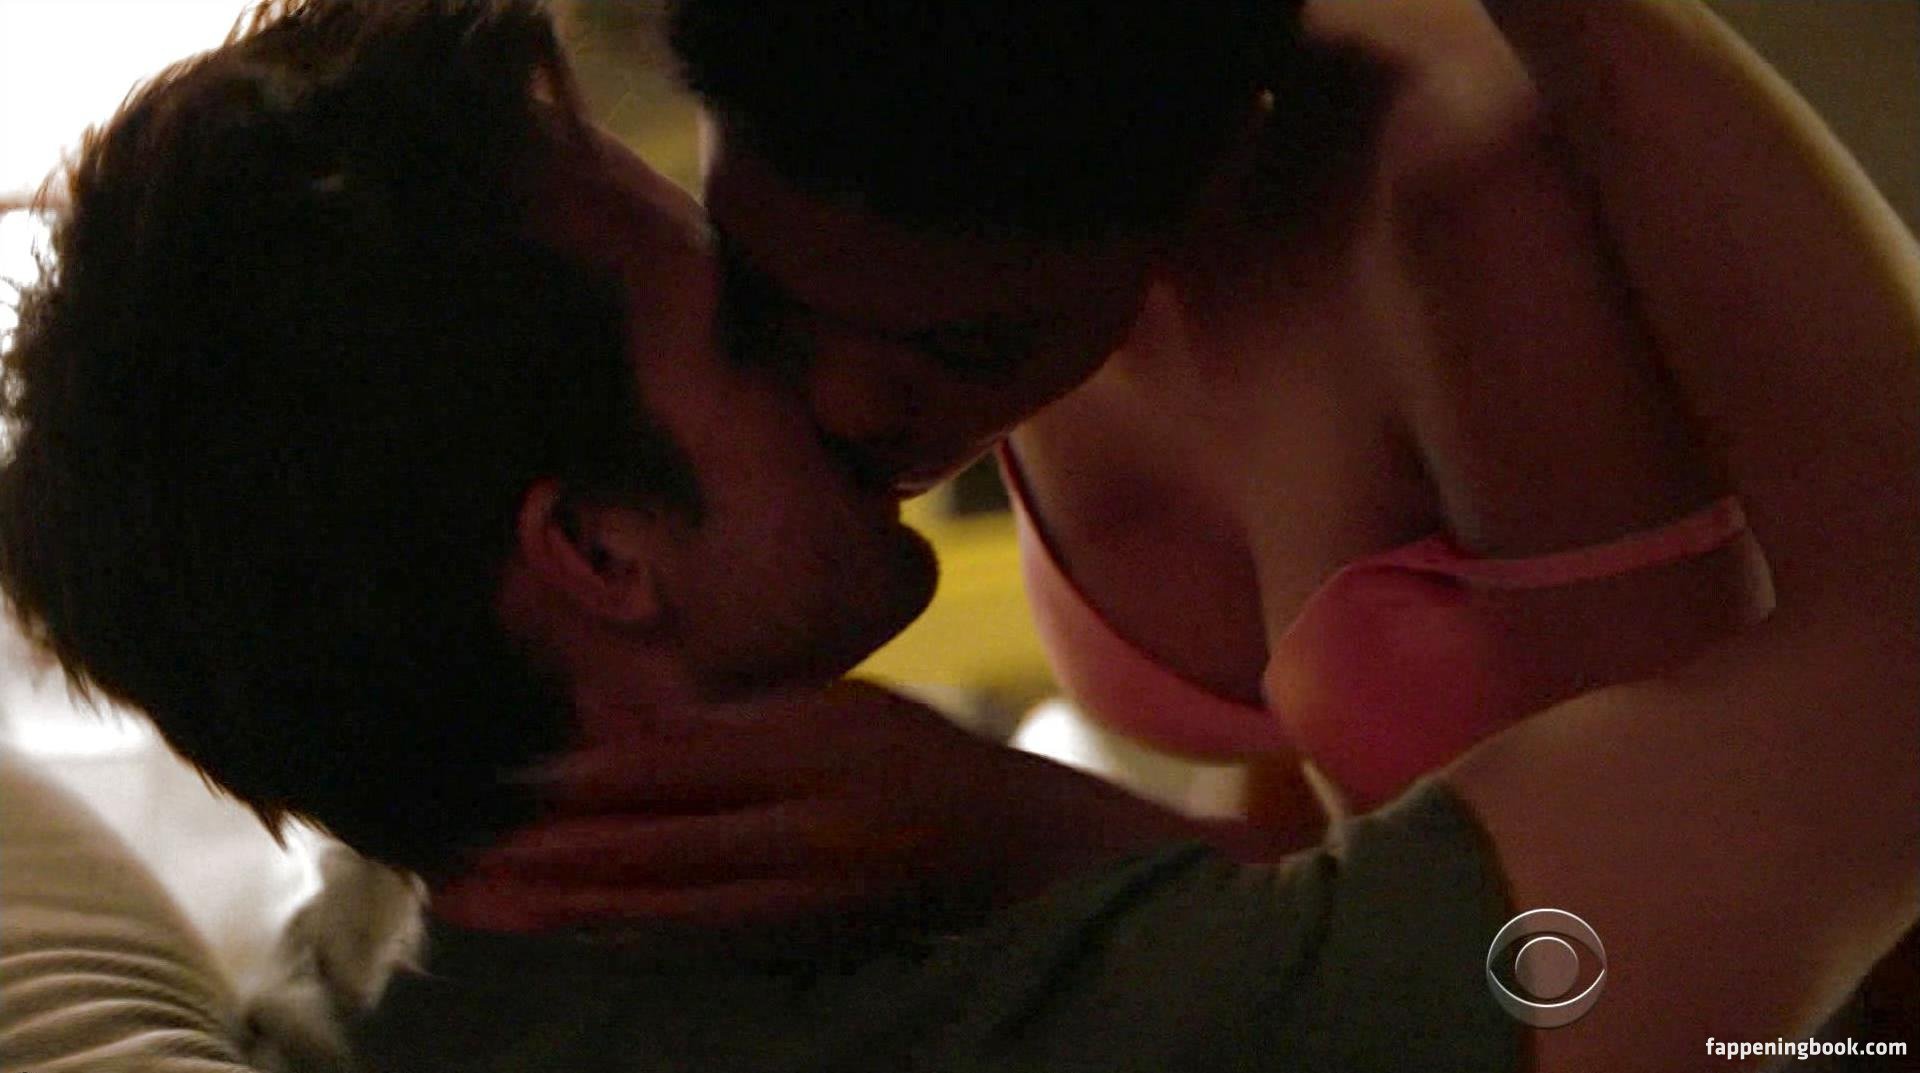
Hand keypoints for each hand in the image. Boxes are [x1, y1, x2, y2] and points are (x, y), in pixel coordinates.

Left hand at [434, 681, 1243, 930]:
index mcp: (821, 754)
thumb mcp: (838, 710)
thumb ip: (734, 723)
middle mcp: (815, 831)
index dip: (598, 781)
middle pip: (669, 849)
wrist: (1013, 848)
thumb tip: (620, 731)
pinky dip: (638, 940)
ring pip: (677, 910)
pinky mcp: (809, 940)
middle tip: (466, 876)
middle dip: (562, 864)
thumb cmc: (917, 759)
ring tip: (495, 914)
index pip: (690, 769)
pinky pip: (710, 942)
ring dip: (580, 912)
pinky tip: (581, 936)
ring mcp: (812, 897)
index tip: (515, 789)